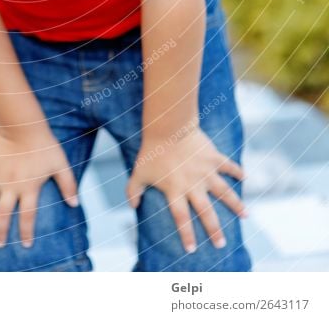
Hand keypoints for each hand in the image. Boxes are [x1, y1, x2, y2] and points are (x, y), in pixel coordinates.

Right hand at [0, 128, 78, 248]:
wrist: (21, 124)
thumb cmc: (44, 144)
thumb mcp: (60, 164)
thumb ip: (68, 184)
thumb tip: (75, 204)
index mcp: (28, 189)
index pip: (27, 217)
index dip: (27, 233)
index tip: (26, 246)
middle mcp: (10, 187)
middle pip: (3, 215)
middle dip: (0, 232)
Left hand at [126, 125, 247, 252]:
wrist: (168, 127)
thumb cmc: (152, 151)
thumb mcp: (138, 172)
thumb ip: (133, 190)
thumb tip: (132, 206)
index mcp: (176, 190)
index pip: (182, 218)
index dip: (187, 235)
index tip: (192, 250)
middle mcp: (193, 185)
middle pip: (206, 212)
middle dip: (214, 230)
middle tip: (221, 244)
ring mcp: (206, 171)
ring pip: (225, 192)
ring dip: (236, 204)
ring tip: (246, 216)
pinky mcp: (213, 158)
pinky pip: (228, 166)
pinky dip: (237, 171)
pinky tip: (245, 177)